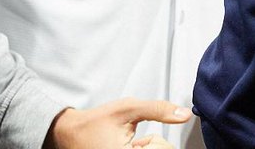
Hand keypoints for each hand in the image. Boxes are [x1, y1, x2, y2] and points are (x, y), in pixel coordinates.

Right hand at [44, 98, 189, 148]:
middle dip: (154, 146)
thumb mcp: (128, 109)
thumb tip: (184, 115)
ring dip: (147, 148)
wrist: (70, 134)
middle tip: (136, 141)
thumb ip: (158, 110)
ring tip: (131, 144)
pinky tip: (129, 147)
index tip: (145, 139)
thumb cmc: (96, 122)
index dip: (161, 144)